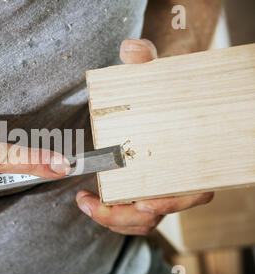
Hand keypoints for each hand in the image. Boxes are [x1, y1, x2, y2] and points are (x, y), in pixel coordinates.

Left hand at [75, 39, 213, 234]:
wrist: (155, 98)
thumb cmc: (157, 89)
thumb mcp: (151, 72)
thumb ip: (144, 59)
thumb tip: (132, 49)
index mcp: (186, 154)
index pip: (192, 190)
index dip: (173, 202)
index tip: (145, 203)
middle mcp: (175, 176)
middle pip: (160, 212)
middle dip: (127, 217)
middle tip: (97, 206)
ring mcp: (159, 187)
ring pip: (144, 220)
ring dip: (114, 220)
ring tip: (86, 203)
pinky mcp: (141, 191)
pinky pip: (131, 216)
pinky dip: (111, 215)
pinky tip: (88, 200)